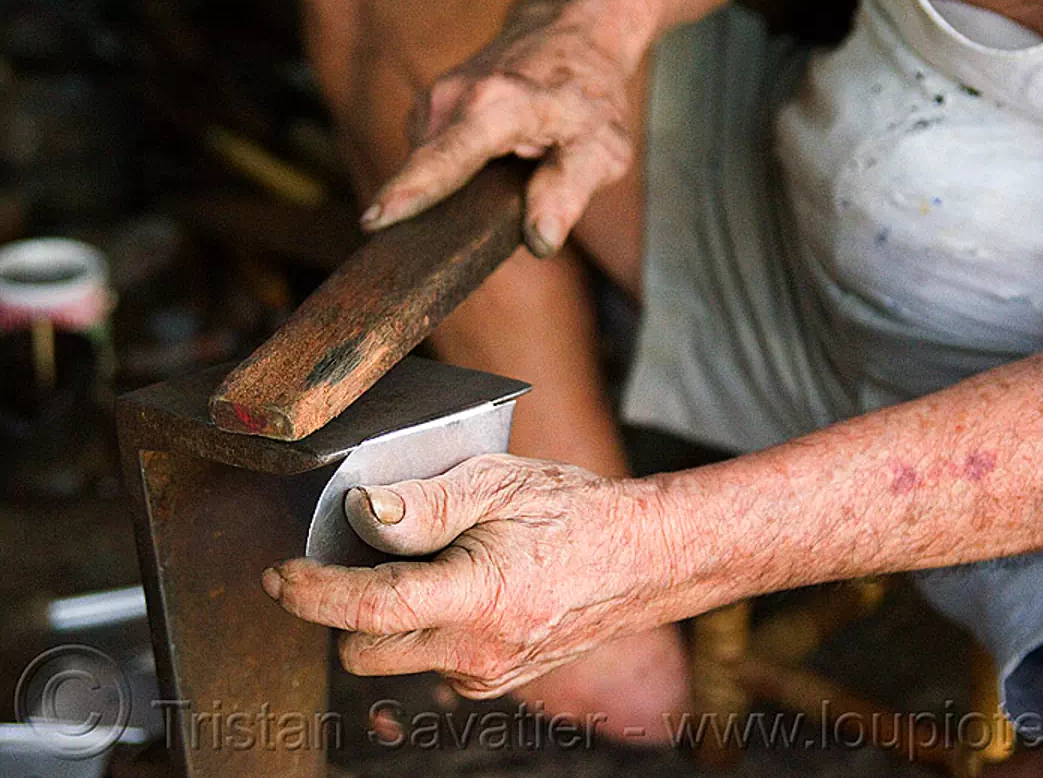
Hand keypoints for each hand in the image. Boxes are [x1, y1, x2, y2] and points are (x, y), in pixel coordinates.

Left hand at [261, 454, 677, 697]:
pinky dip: (420, 628)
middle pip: (365, 651)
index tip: (282, 574)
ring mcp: (487, 674)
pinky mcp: (493, 680)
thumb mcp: (498, 483)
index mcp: (481, 597)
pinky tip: (454, 584)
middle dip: (345, 609)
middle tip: (356, 555)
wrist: (640, 559)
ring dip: (385, 619)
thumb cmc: (573, 513)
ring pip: (395, 659)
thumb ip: (425, 502)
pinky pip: (430, 660)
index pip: (372, 609)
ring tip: (429, 562)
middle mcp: (480, 650)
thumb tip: (361, 511)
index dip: (314, 593)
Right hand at [358, 0, 661, 256]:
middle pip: (424, 173)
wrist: (571, 41)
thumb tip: (541, 240)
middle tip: (460, 236)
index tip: (375, 220)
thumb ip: (568, 192)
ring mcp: (435, 99)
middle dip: (428, 214)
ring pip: (425, 168)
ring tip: (495, 186)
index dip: (411, 193)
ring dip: (451, 192)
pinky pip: (428, 158)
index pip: (446, 159)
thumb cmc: (588, 101)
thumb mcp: (600, 150)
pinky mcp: (428, 107)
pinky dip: (449, 174)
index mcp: (497, 107)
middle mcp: (455, 98)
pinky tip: (483, 169)